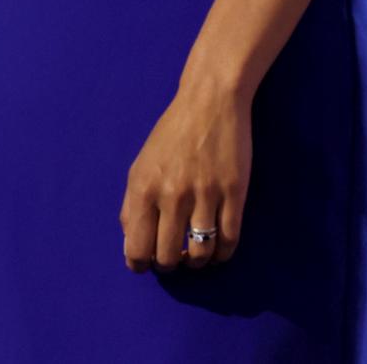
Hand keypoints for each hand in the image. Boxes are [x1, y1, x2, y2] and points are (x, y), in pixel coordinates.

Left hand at [121, 70, 252, 273]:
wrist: (209, 102)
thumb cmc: (172, 135)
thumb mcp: (140, 166)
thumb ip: (131, 207)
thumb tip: (132, 247)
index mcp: (143, 188)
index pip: (137, 249)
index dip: (142, 264)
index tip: (149, 262)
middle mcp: (172, 194)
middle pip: (169, 258)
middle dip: (171, 264)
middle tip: (175, 256)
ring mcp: (205, 194)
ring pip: (201, 254)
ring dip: (198, 263)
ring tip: (197, 254)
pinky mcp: (234, 193)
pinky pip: (229, 240)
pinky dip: (222, 254)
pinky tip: (218, 249)